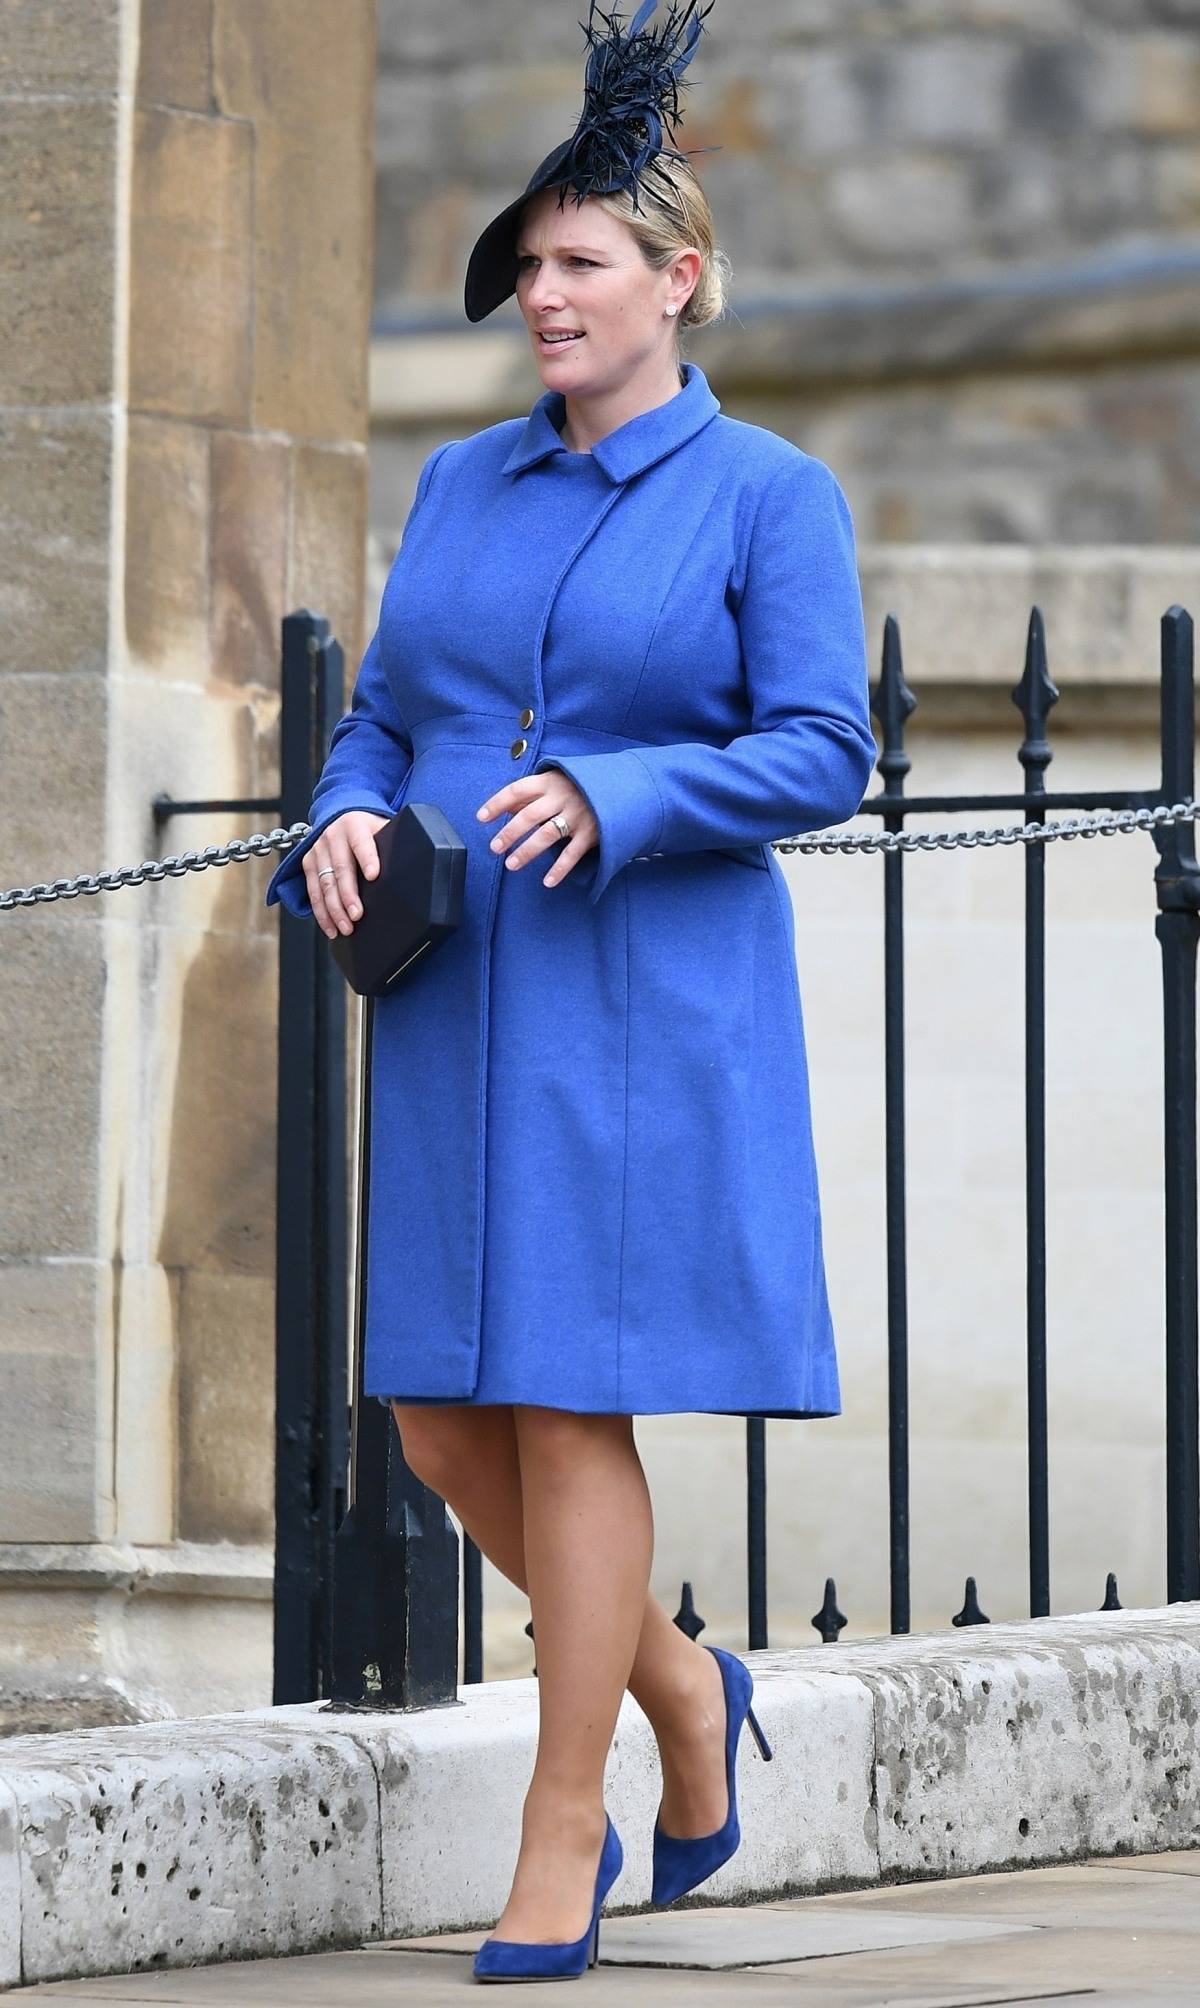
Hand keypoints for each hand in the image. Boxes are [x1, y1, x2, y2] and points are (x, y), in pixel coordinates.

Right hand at [303, 811, 388, 938]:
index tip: (374, 875)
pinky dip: (321, 913)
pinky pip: (313, 892)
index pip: (362, 843)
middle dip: (348, 895)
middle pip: (341, 869)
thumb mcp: (381, 828)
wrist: (341, 816)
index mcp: (355, 826)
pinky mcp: (308, 863)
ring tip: (346, 927)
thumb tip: (418, 867)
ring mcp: (318, 850)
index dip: (367, 859)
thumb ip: (393, 843)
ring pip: (325, 884)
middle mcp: (334, 836)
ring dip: (334, 909)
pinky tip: (331, 926)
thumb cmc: (367, 828)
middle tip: (357, 915)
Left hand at [477, 772, 596, 886]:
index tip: (481, 818)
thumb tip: (505, 808)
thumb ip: (531, 795)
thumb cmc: (578, 786)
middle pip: (530, 815)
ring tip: (511, 864)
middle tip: (494, 847)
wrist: (620, 786)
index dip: (497, 803)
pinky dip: (560, 869)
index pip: (517, 790)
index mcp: (549, 782)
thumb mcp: (554, 782)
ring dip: (527, 851)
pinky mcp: (591, 832)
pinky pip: (572, 853)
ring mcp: (578, 815)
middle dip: (509, 833)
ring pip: (548, 834)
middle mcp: (562, 797)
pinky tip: (547, 881)